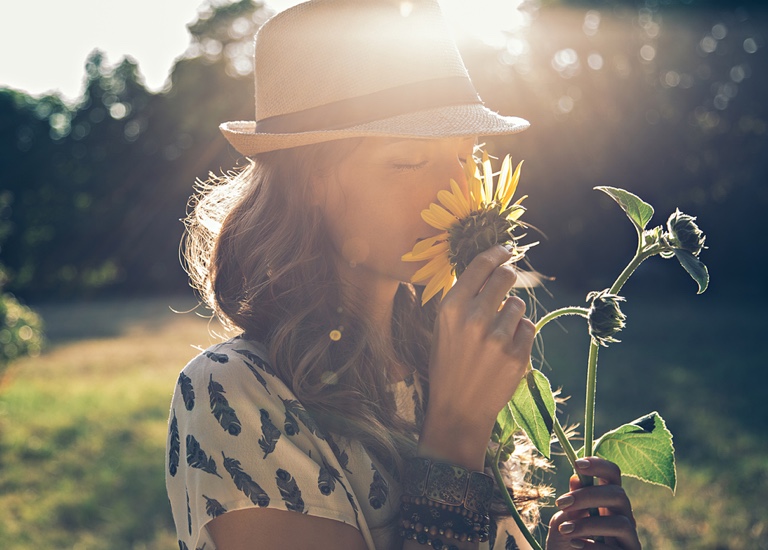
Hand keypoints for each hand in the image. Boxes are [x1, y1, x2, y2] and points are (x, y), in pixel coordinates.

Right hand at [418, 245, 534, 468]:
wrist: (458, 408)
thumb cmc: (448, 363)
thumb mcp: (443, 326)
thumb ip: (463, 298)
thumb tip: (489, 266)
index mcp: (451, 307)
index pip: (481, 265)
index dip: (497, 252)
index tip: (505, 249)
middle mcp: (474, 318)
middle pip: (506, 277)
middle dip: (508, 278)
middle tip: (506, 284)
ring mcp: (497, 338)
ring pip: (519, 304)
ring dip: (512, 313)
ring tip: (496, 333)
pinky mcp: (517, 355)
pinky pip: (528, 327)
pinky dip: (520, 334)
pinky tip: (505, 349)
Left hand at [547, 457, 640, 548]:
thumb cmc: (567, 546)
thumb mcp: (563, 524)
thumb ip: (572, 505)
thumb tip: (577, 478)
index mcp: (606, 502)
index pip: (613, 476)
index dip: (600, 465)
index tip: (577, 463)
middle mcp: (622, 517)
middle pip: (619, 495)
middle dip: (588, 496)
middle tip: (561, 502)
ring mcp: (628, 539)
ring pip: (621, 522)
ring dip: (588, 523)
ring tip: (564, 530)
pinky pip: (615, 549)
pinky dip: (593, 545)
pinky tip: (574, 545)